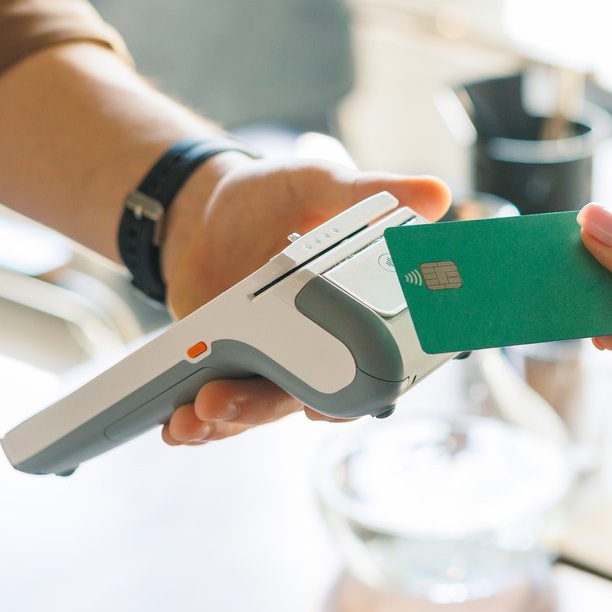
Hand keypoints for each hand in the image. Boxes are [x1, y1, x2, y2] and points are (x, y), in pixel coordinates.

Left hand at [157, 156, 449, 444]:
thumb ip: (368, 192)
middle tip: (225, 398)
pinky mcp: (230, 371)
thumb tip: (434, 195)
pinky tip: (177, 426)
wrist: (204, 211)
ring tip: (195, 412)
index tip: (324, 408)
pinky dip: (199, 425)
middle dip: (265, 408)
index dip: (354, 397)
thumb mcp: (317, 185)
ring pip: (261, 410)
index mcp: (356, 313)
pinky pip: (222, 410)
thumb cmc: (272, 198)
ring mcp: (274, 366)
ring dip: (228, 421)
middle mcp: (320, 350)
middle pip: (305, 400)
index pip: (371, 368)